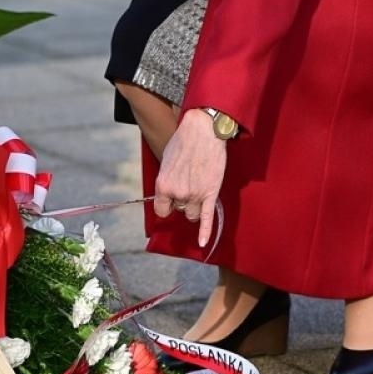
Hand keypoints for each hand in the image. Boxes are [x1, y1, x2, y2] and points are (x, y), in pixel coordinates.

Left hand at [153, 109, 225, 247]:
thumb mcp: (166, 160)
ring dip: (194, 206)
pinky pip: (206, 218)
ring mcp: (195, 195)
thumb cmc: (183, 141)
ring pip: (191, 214)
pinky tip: (202, 243)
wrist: (204, 131)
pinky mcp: (210, 193)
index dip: (167, 205)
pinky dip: (205, 232)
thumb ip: (166, 180)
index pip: (162, 210)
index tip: (171, 201)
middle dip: (183, 200)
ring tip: (199, 189)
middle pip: (179, 210)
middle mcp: (178, 193)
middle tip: (190, 182)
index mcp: (163, 185)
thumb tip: (167, 192)